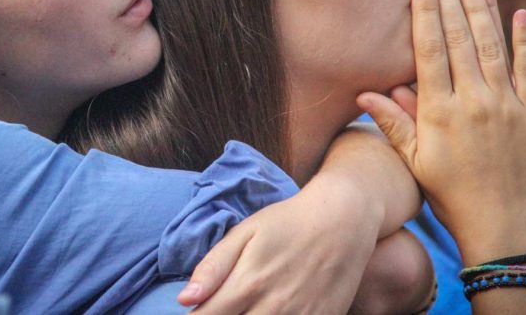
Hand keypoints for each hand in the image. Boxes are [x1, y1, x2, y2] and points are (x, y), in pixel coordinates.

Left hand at [177, 170, 378, 313]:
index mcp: (246, 284)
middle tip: (223, 309)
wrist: (342, 220)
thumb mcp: (245, 233)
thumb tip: (184, 299)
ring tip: (246, 310)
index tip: (194, 314)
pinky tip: (271, 313)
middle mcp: (271, 308)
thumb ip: (213, 267)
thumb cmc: (288, 222)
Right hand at [358, 0, 525, 263]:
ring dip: (485, 7)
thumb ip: (392, 123)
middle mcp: (473, 102)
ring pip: (493, 45)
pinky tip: (525, 10)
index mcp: (440, 112)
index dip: (425, 14)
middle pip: (460, 38)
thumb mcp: (415, 161)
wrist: (504, 227)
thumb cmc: (452, 196)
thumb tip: (363, 94)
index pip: (430, 51)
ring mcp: (507, 105)